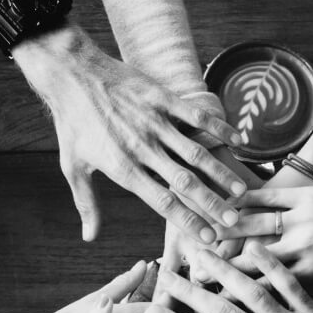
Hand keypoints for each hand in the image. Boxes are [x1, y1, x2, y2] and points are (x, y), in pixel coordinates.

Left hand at [13, 25, 246, 242]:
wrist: (72, 74)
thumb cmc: (72, 124)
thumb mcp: (73, 166)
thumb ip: (86, 203)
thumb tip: (90, 236)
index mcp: (123, 168)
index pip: (162, 202)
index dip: (188, 221)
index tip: (208, 238)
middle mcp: (142, 148)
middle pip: (185, 182)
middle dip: (212, 203)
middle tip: (234, 220)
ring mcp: (154, 122)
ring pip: (195, 152)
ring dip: (220, 172)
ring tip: (241, 191)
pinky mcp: (161, 98)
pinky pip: (195, 116)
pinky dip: (218, 128)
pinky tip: (238, 141)